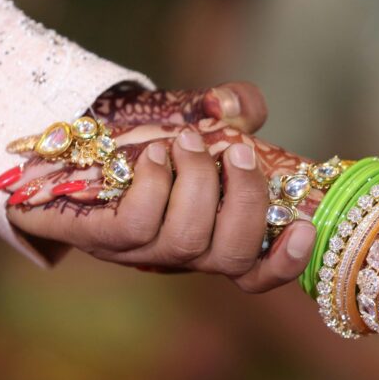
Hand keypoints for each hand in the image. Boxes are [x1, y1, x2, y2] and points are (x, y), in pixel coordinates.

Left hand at [0, 81, 317, 292]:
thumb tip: (235, 106)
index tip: (307, 226)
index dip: (287, 262)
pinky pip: (139, 224)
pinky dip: (155, 183)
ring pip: (187, 240)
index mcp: (216, 235)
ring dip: (197, 182)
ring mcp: (143, 251)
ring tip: (186, 141)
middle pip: (232, 256)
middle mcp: (185, 254)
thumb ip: (237, 106)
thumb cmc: (149, 138)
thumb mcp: (202, 116)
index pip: (257, 273)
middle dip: (246, 200)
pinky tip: (154, 154)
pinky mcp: (103, 238)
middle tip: (240, 151)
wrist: (72, 146)